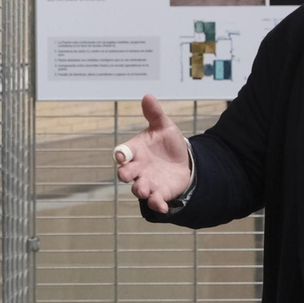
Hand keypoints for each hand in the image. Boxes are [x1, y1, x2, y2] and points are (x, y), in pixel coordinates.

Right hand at [115, 95, 191, 213]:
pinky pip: (155, 200)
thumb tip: (147, 96)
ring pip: (138, 188)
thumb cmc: (167, 143)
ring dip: (139, 190)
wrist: (182, 161)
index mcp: (136, 150)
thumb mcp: (163, 126)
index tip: (121, 155)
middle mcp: (138, 168)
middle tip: (126, 175)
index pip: (123, 152)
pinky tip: (162, 206)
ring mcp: (147, 181)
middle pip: (126, 173)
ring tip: (143, 190)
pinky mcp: (159, 193)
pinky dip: (156, 204)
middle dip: (125, 174)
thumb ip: (154, 114)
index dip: (120, 154)